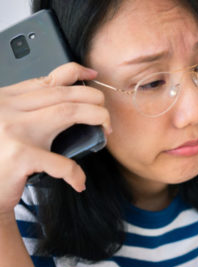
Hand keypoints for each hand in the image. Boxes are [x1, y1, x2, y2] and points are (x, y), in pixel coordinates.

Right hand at [0, 62, 111, 214]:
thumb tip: (72, 101)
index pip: (45, 79)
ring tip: (106, 131)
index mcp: (6, 100)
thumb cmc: (0, 162)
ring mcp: (12, 131)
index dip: (74, 73)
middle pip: (63, 93)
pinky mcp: (19, 156)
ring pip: (68, 112)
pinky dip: (75, 172)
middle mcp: (6, 109)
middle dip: (94, 99)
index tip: (93, 75)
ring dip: (97, 118)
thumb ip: (28, 111)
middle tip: (106, 116)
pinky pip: (62, 161)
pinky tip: (78, 182)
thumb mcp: (9, 127)